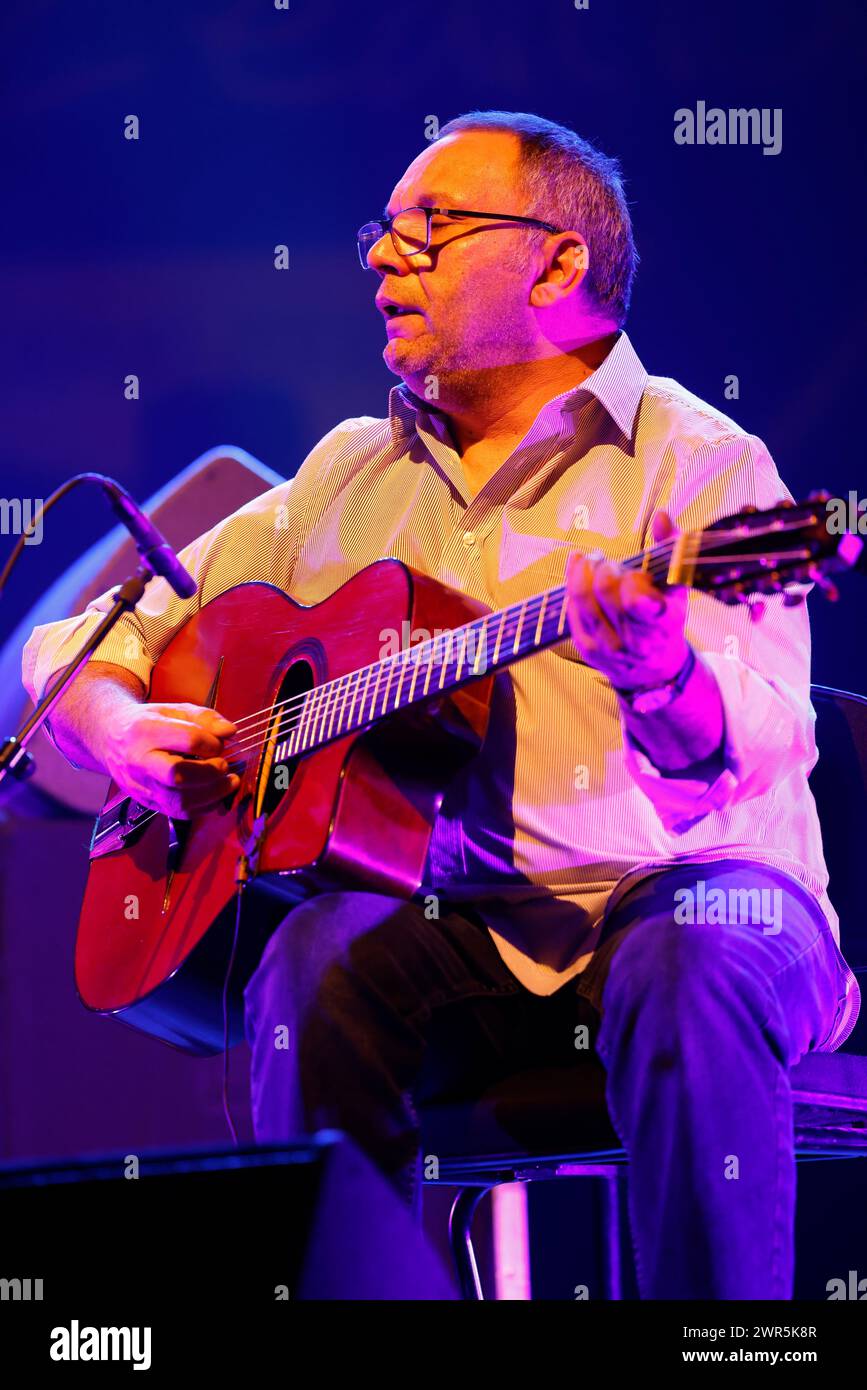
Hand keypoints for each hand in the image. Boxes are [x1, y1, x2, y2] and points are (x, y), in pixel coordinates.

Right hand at [101, 701, 239, 817]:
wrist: (110, 738)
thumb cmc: (146, 723)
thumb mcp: (173, 710)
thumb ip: (204, 717)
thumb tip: (229, 731)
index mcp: (145, 731)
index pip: (188, 740)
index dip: (212, 743)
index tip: (219, 743)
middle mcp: (139, 761)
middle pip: (178, 775)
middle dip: (210, 773)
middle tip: (225, 766)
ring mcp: (140, 785)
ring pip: (178, 801)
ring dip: (212, 794)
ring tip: (229, 782)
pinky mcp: (146, 802)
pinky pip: (177, 813)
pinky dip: (203, 807)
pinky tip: (215, 795)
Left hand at [565, 512, 689, 690]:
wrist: (654, 670)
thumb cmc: (666, 620)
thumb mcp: (678, 588)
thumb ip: (672, 548)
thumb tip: (661, 515)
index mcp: (660, 624)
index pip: (637, 600)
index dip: (633, 579)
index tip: (637, 575)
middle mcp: (633, 641)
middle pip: (605, 589)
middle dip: (606, 567)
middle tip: (611, 564)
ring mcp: (606, 647)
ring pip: (581, 599)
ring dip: (583, 571)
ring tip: (591, 562)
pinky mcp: (586, 648)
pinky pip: (570, 610)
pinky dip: (572, 586)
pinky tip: (579, 573)